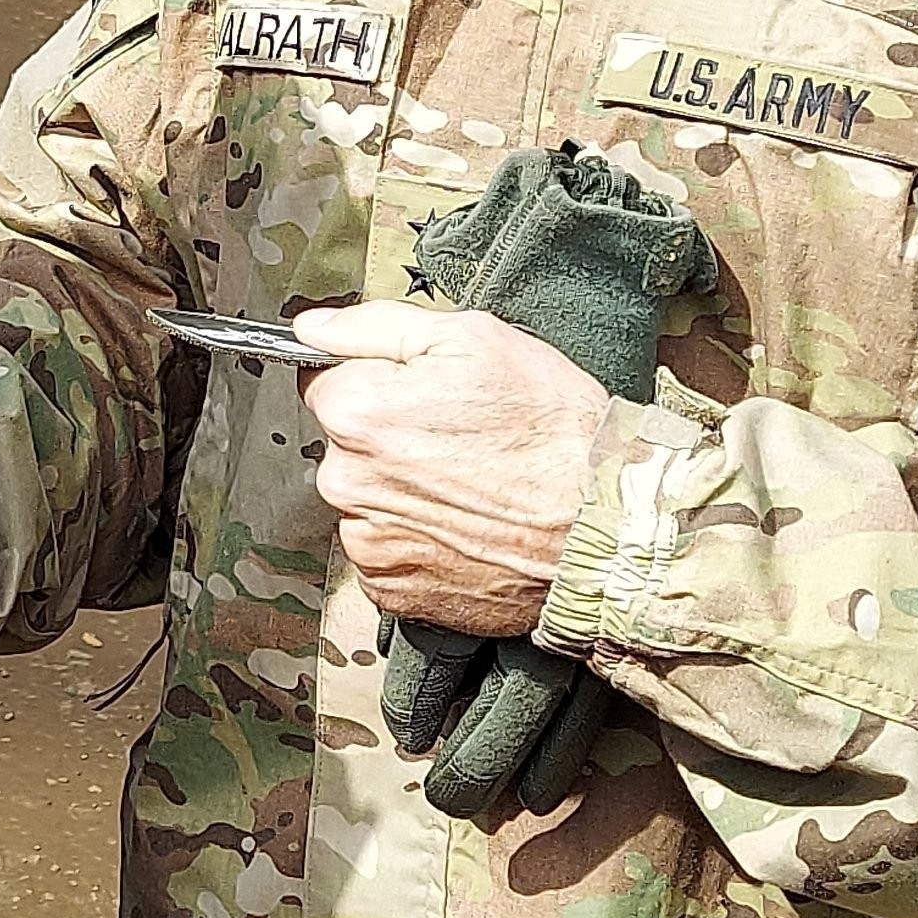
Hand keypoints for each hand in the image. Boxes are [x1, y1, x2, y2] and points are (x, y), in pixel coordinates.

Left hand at [291, 300, 607, 637]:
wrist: (604, 526)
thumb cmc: (553, 433)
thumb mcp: (474, 340)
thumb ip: (376, 327)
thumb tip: (314, 327)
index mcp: (358, 413)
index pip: (327, 383)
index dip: (378, 382)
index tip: (421, 395)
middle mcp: (349, 484)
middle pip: (345, 446)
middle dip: (389, 438)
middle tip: (459, 440)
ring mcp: (370, 543)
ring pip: (366, 501)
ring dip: (402, 492)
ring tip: (471, 487)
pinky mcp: (393, 590)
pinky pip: (386, 552)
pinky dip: (417, 540)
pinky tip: (465, 526)